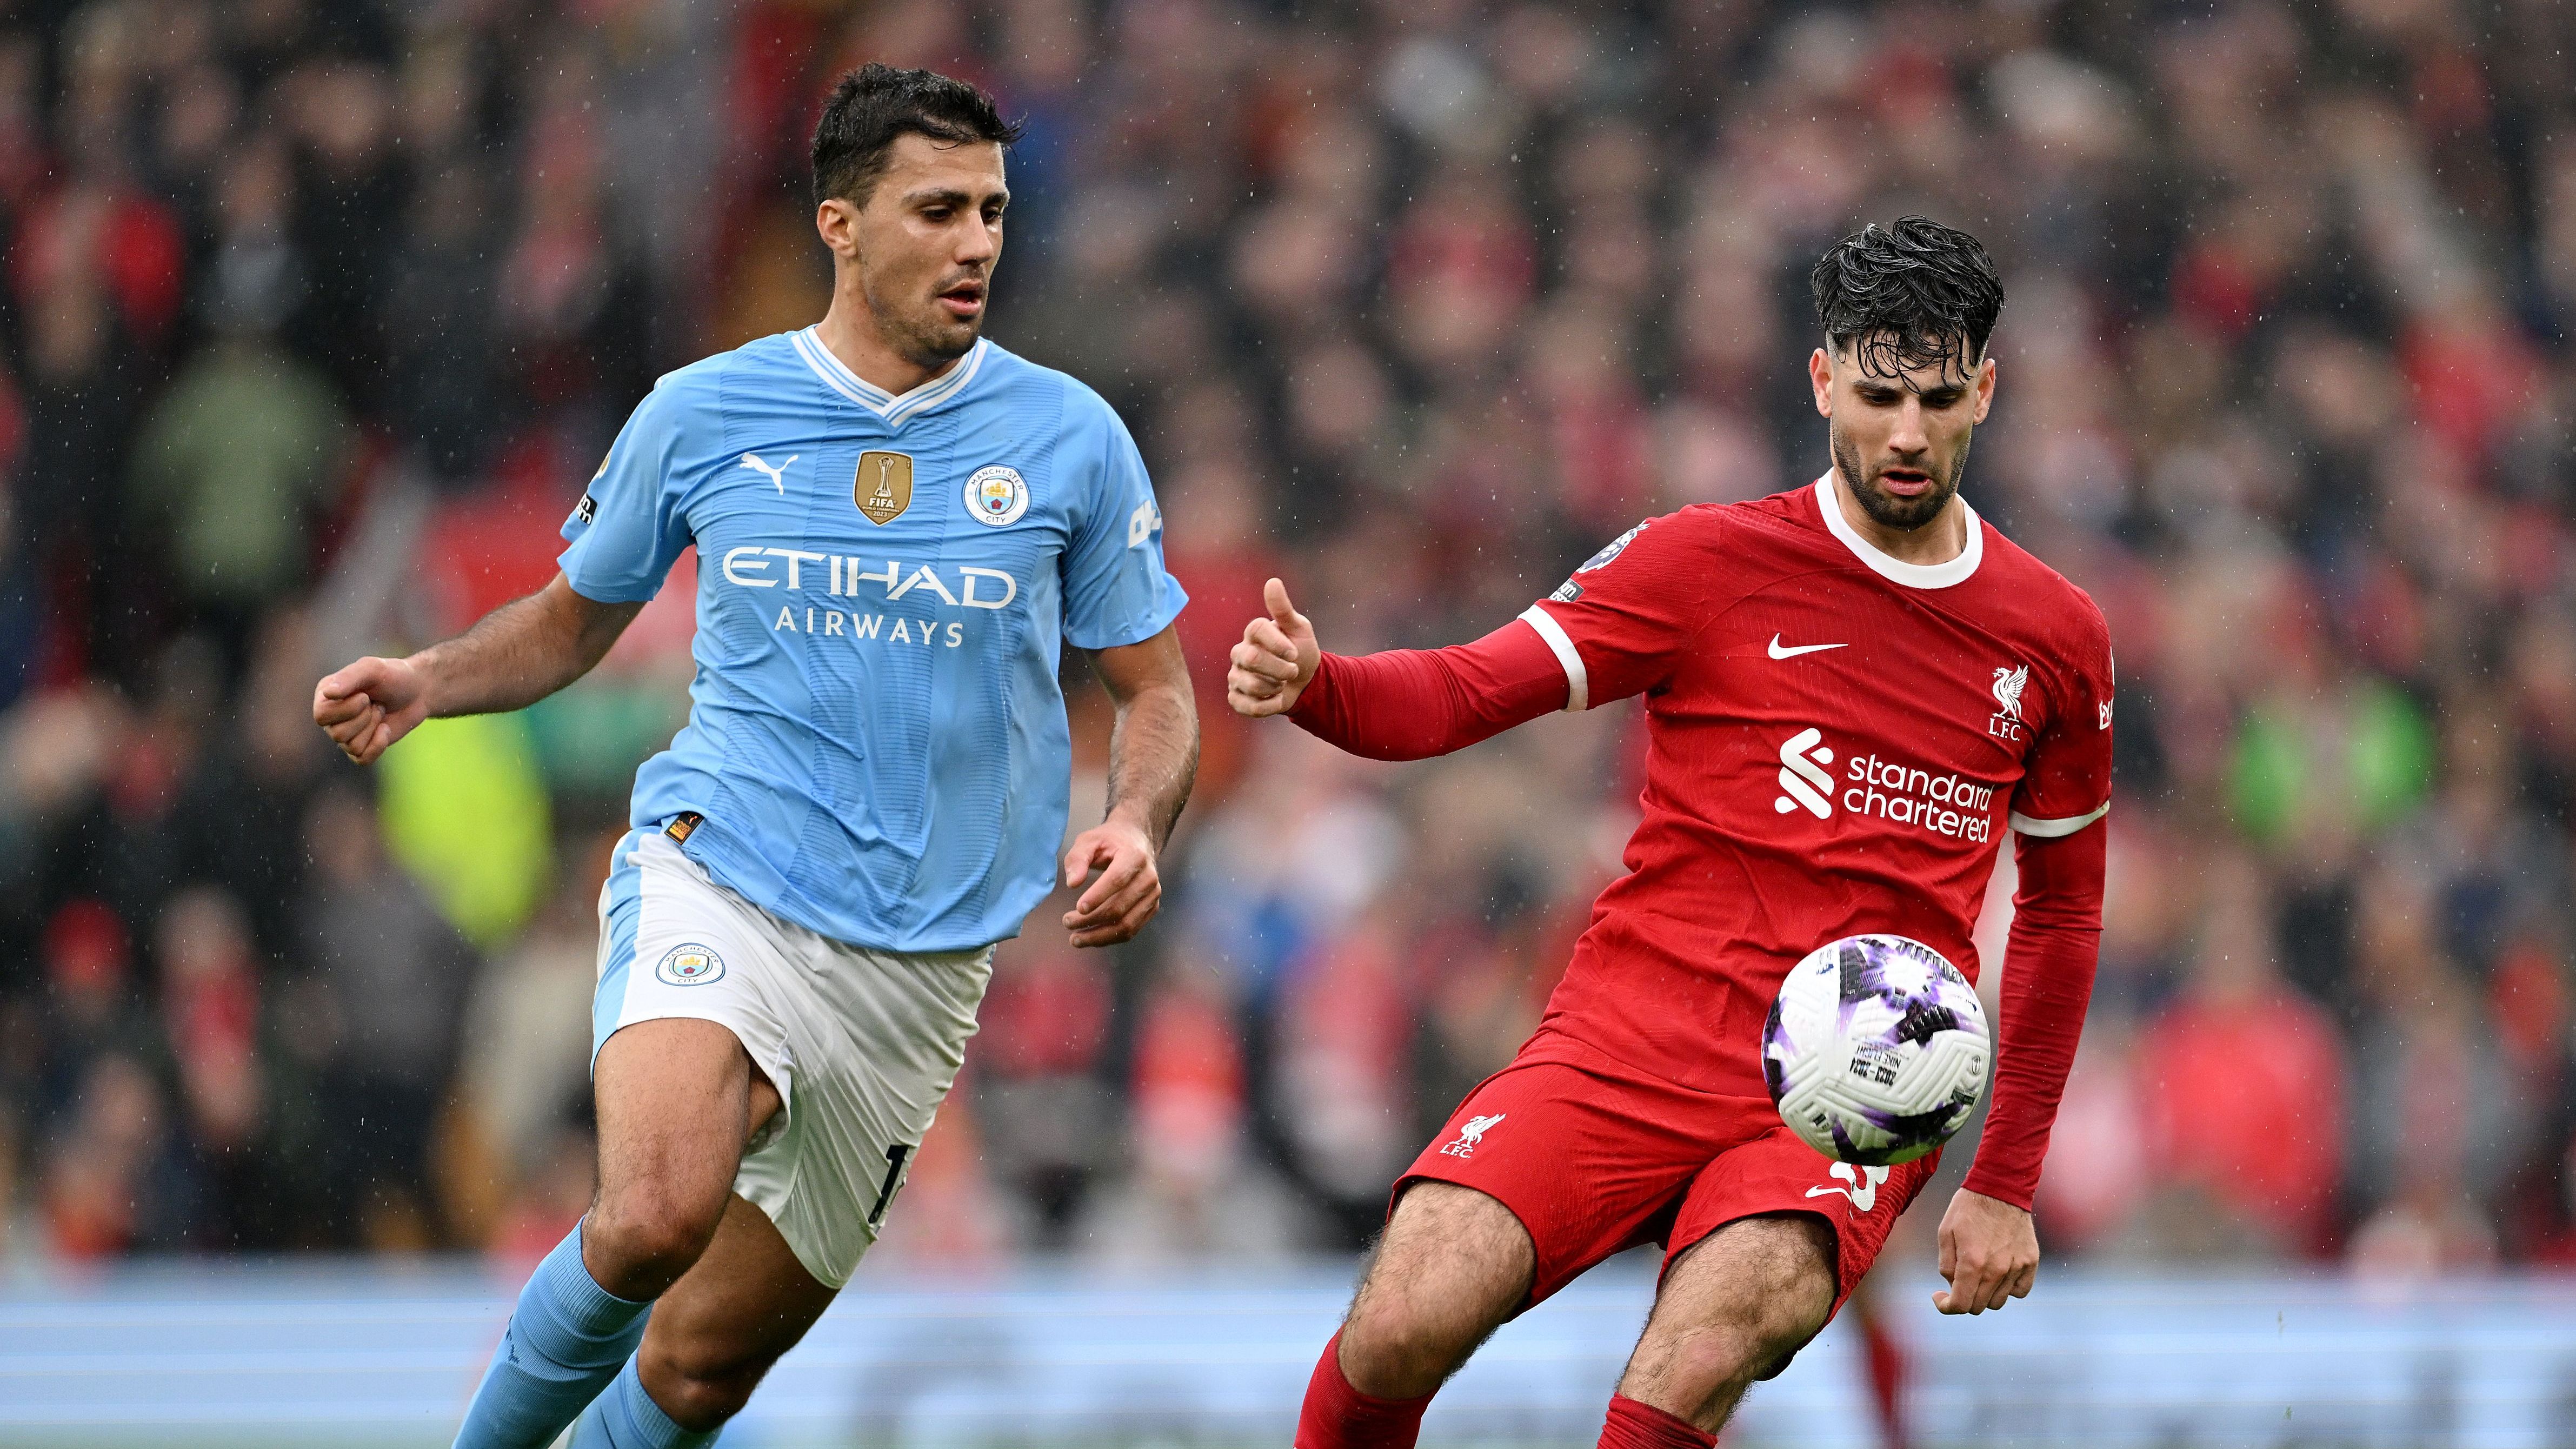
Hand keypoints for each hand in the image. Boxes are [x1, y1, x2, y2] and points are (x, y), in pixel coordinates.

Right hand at [313, 655, 429, 764]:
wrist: (417, 691)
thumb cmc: (393, 676)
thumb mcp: (372, 668)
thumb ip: (348, 678)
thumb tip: (328, 693)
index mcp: (325, 697)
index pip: (321, 716)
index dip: (347, 709)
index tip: (366, 696)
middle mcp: (331, 718)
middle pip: (337, 734)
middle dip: (365, 718)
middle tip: (375, 704)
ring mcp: (346, 734)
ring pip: (351, 746)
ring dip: (373, 727)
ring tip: (380, 711)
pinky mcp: (362, 748)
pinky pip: (362, 759)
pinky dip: (378, 745)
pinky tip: (385, 729)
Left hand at [1061, 813, 1160, 947]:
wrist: (1137, 841)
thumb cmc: (1109, 841)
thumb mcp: (1089, 840)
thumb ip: (1077, 858)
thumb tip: (1072, 883)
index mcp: (1134, 856)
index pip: (1117, 879)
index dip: (1098, 896)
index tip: (1078, 908)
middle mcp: (1148, 877)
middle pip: (1120, 907)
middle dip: (1091, 919)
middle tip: (1067, 922)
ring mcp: (1152, 895)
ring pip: (1127, 924)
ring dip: (1099, 936)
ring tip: (1075, 938)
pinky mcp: (1151, 907)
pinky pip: (1131, 929)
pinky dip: (1110, 938)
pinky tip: (1091, 937)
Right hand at [1226, 577, 1320, 717]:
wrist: (1304, 682)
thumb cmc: (1300, 650)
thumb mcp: (1298, 628)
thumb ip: (1283, 608)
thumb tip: (1272, 581)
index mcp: (1253, 632)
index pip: (1257, 629)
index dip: (1278, 643)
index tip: (1294, 652)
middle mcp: (1240, 652)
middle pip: (1252, 659)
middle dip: (1280, 669)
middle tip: (1292, 671)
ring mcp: (1235, 675)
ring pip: (1251, 685)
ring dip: (1276, 687)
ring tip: (1282, 684)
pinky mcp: (1235, 698)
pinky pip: (1248, 706)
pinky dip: (1269, 706)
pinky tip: (1275, 698)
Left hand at [1933, 1187, 2037, 1314]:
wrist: (2000, 1187)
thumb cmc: (1968, 1208)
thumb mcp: (1945, 1232)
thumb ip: (1946, 1265)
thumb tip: (1952, 1286)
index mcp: (1972, 1263)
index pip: (1960, 1305)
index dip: (1945, 1306)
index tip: (1939, 1297)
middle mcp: (1996, 1270)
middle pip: (1978, 1306)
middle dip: (1963, 1299)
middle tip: (1957, 1283)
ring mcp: (2016, 1267)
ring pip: (1998, 1302)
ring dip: (1984, 1295)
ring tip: (1978, 1274)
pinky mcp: (2031, 1262)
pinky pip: (2020, 1291)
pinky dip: (2008, 1289)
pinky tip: (1999, 1274)